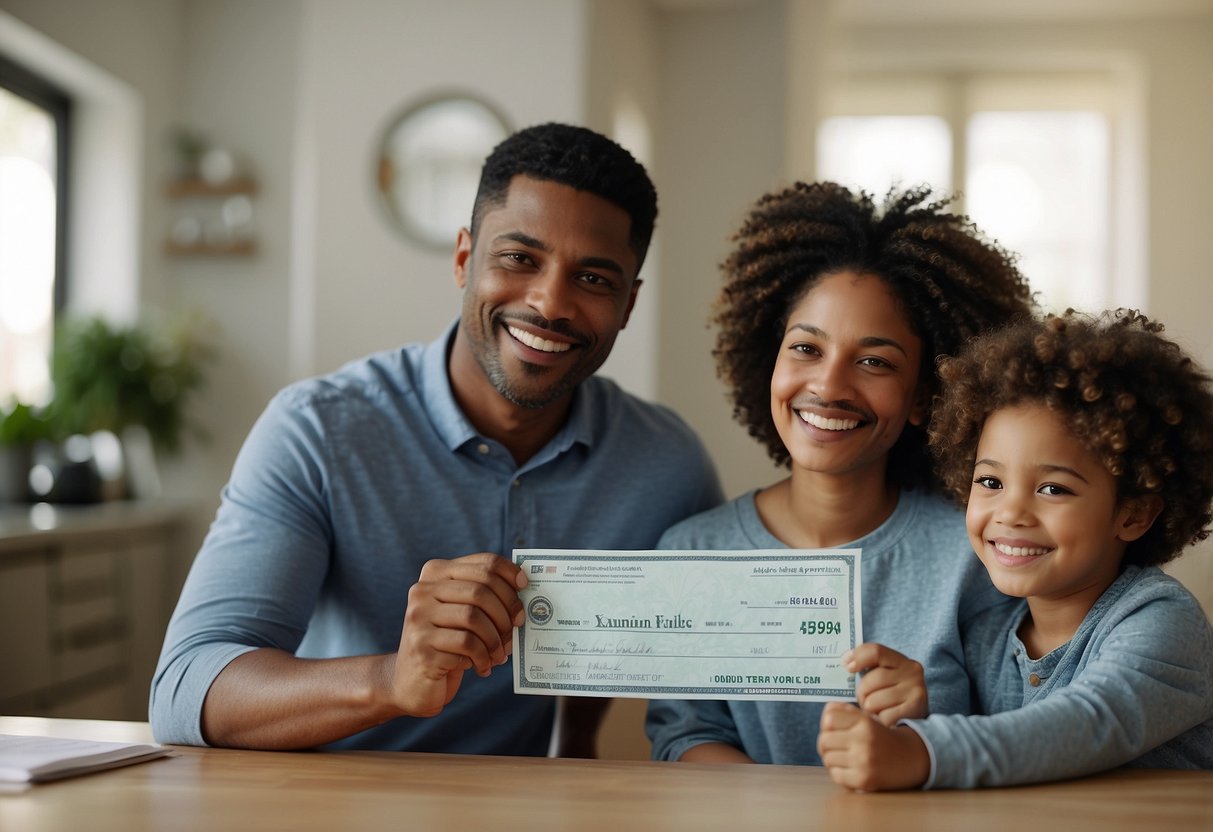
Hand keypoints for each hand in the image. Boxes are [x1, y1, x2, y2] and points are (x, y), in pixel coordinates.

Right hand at [389, 553, 525, 717]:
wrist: (412, 682)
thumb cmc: (447, 644)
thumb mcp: (463, 614)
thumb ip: (484, 598)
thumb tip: (524, 590)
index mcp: (435, 573)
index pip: (483, 563)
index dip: (509, 573)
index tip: (525, 586)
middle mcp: (422, 590)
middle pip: (480, 590)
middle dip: (506, 610)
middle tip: (517, 628)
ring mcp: (418, 617)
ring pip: (473, 617)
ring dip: (495, 639)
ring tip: (500, 654)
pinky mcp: (421, 645)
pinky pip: (466, 644)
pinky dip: (483, 656)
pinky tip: (483, 666)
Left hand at [817, 702, 929, 790]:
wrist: (911, 757)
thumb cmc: (883, 736)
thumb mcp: (868, 718)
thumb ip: (845, 711)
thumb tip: (827, 711)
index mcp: (864, 722)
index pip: (828, 718)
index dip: (827, 725)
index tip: (834, 730)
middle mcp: (864, 740)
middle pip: (824, 740)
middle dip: (827, 744)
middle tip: (836, 746)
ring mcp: (864, 761)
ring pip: (828, 759)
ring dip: (833, 759)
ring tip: (844, 758)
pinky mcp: (864, 779)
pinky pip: (836, 775)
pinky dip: (839, 773)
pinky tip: (849, 769)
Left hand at [843, 642, 927, 724]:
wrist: (915, 721)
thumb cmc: (892, 697)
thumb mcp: (885, 678)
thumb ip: (869, 667)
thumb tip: (846, 661)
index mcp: (902, 661)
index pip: (875, 651)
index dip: (858, 657)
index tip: (847, 666)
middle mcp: (913, 672)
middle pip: (871, 679)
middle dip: (862, 693)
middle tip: (866, 701)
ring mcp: (916, 691)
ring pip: (873, 700)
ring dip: (870, 709)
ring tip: (878, 711)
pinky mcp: (914, 710)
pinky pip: (883, 716)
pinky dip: (880, 720)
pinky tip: (887, 720)